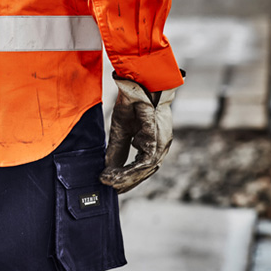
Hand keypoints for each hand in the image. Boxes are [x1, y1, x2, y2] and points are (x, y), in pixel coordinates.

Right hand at [100, 78, 177, 193]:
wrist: (138, 81)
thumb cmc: (132, 101)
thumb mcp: (121, 129)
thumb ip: (118, 149)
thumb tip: (109, 169)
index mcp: (154, 142)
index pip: (143, 167)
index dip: (128, 178)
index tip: (114, 186)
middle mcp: (161, 145)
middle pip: (146, 171)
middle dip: (127, 182)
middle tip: (111, 189)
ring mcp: (162, 142)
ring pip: (146, 169)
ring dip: (127, 179)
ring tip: (110, 183)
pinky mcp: (158, 138)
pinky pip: (145, 161)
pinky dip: (129, 170)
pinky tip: (116, 175)